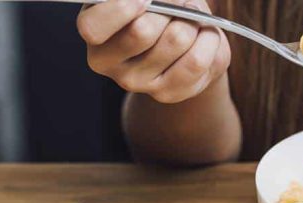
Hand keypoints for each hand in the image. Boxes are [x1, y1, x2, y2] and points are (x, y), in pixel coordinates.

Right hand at [77, 0, 230, 103]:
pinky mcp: (165, 93)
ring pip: (174, 41)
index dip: (121, 9)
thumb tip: (162, 0)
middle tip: (180, 2)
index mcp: (93, 29)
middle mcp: (107, 62)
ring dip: (192, 21)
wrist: (187, 39)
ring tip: (193, 17)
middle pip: (141, 32)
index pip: (93, 27)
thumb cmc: (161, 8)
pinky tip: (206, 34)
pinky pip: (196, 61)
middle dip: (169, 8)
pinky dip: (208, 40)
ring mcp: (135, 82)